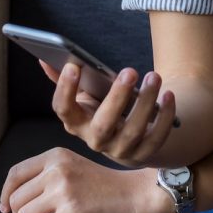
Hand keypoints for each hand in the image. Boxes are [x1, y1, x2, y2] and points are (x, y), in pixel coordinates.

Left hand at [0, 147, 171, 212]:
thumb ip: (48, 177)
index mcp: (56, 156)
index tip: (5, 208)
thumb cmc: (105, 188)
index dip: (5, 194)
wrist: (136, 196)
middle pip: (16, 198)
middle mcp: (57, 169)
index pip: (15, 174)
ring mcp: (64, 190)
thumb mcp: (74, 168)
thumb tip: (13, 200)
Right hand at [40, 60, 176, 167]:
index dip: (66, 90)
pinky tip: (169, 95)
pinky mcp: (143, 154)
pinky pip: (156, 138)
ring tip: (154, 77)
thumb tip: (44, 58)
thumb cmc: (102, 110)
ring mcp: (120, 150)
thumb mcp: (85, 96)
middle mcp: (96, 140)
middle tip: (129, 70)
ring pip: (133, 131)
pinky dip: (164, 118)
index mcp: (77, 123)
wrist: (126, 139)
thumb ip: (67, 79)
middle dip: (117, 98)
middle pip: (103, 125)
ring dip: (146, 103)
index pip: (64, 110)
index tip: (73, 66)